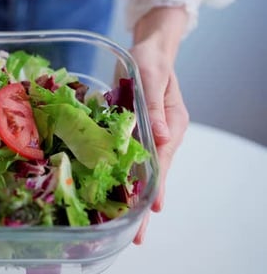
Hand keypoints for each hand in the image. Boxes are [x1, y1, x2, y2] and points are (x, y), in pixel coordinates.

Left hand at [129, 7, 189, 243]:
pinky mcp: (133, 131)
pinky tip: (113, 191)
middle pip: (154, 172)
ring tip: (123, 221)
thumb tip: (163, 138)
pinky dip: (122, 175)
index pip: (163, 160)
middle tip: (137, 234)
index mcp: (172, 124)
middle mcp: (162, 134)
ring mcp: (148, 135)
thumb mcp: (151, 76)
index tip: (152, 210)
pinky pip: (128, 156)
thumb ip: (154, 105)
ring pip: (141, 169)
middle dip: (144, 202)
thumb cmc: (151, 60)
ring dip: (132, 194)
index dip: (156, 186)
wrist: (147, 50)